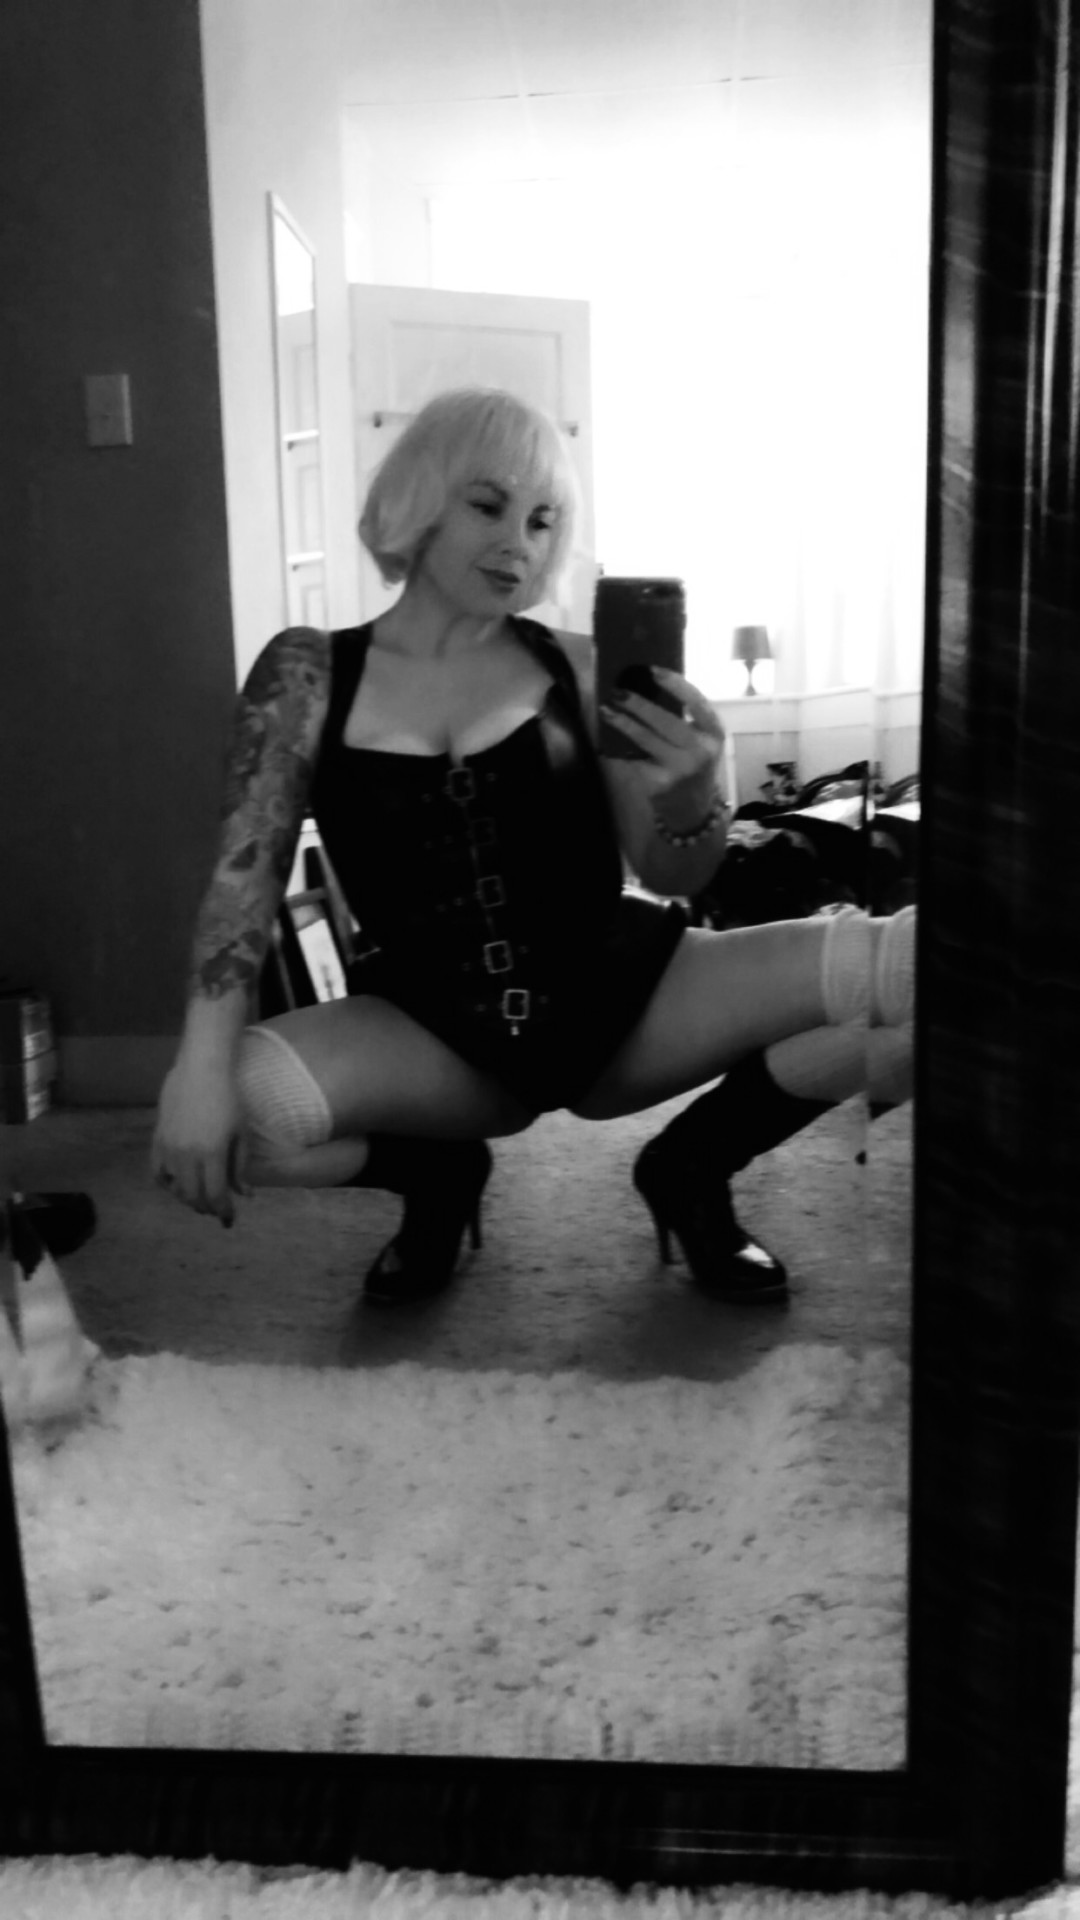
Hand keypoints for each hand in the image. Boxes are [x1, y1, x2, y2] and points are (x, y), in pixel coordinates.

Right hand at [150, 1056, 251, 1227]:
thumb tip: (244, 1196)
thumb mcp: (241, 1133)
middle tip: (216, 1209)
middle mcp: (186, 1155)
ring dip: (188, 1197)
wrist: (201, 1070)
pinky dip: (167, 1184)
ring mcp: (168, 1148)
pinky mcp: (157, 1140)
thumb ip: (240, 1167)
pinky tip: (178, 1184)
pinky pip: (157, 1173)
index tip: (229, 1219)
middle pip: (193, 1197)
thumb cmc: (229, 1098)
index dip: (223, 1211)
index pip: (215, 1195)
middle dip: (206, 1208)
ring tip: (200, 1196)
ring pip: (174, 1188)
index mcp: (212, 1153)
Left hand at [600, 667, 724, 828]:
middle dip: (638, 704)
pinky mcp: (659, 783)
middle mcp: (700, 751)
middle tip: (618, 691)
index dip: (675, 684)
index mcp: (714, 733)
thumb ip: (685, 717)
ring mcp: (679, 769)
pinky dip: (619, 748)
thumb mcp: (700, 740)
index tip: (652, 670)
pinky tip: (607, 740)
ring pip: (645, 739)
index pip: (697, 702)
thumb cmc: (693, 764)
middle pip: (665, 721)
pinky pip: (635, 758)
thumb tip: (647, 684)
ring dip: (622, 722)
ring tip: (605, 710)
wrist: (693, 808)